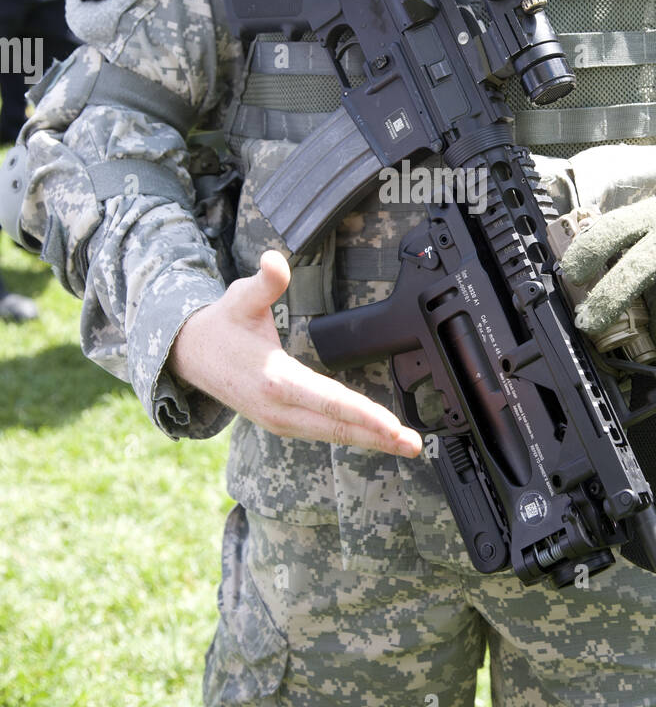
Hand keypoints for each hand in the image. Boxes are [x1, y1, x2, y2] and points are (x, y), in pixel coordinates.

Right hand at [168, 249, 422, 456]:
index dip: (363, 414)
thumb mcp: (239, 297)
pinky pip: (323, 432)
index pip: (329, 401)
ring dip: (370, 441)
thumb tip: (274, 260)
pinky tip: (376, 438)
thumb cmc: (222, 325)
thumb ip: (263, 282)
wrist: (190, 356)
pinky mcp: (282, 423)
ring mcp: (280, 420)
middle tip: (414, 445)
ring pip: (332, 434)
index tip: (392, 425)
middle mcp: (279, 408)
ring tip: (406, 445)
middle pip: (337, 427)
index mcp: (275, 380)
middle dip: (378, 437)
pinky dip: (351, 436)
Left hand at [560, 197, 655, 367]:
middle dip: (609, 300)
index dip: (589, 251)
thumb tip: (568, 278)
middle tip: (589, 325)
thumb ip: (615, 246)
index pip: (612, 229)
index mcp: (647, 217)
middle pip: (637, 270)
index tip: (570, 274)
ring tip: (653, 349)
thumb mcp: (646, 230)